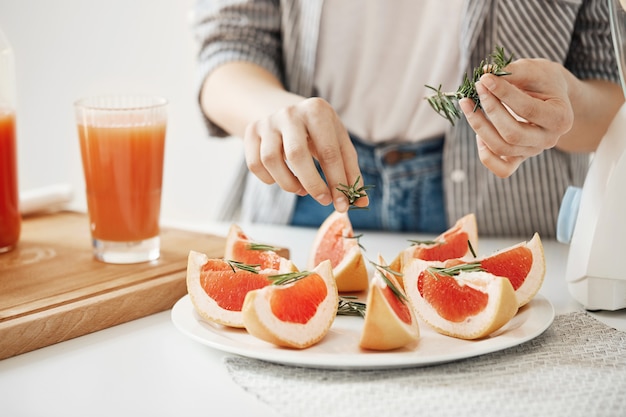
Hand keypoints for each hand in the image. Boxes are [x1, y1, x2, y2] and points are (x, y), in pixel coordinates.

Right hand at [243, 97, 367, 211]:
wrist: (284, 109)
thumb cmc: (318, 132)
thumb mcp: (338, 142)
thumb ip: (350, 171)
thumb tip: (360, 203)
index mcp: (317, 111)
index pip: (329, 152)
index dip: (337, 182)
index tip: (343, 205)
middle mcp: (290, 113)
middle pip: (297, 155)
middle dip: (312, 184)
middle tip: (323, 200)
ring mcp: (267, 121)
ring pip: (270, 160)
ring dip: (288, 184)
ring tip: (301, 189)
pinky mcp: (250, 132)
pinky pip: (255, 164)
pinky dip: (269, 180)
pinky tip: (283, 179)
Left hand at [460, 58, 573, 177]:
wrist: (552, 97)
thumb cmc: (543, 81)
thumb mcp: (535, 70)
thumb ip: (514, 72)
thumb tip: (486, 73)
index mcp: (560, 118)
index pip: (527, 109)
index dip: (503, 93)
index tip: (485, 78)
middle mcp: (549, 140)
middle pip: (513, 134)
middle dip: (491, 110)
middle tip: (477, 88)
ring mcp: (533, 152)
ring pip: (502, 149)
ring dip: (479, 126)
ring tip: (467, 104)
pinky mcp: (520, 159)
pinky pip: (502, 169)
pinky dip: (486, 155)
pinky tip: (478, 134)